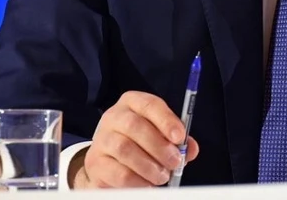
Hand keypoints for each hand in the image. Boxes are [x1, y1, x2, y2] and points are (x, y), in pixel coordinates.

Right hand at [74, 91, 198, 188]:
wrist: (107, 161)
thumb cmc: (139, 143)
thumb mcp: (159, 135)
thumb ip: (177, 140)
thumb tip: (191, 149)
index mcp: (133, 103)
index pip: (149, 104)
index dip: (166, 120)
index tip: (180, 137)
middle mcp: (114, 117)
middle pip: (135, 126)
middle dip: (159, 146)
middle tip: (175, 162)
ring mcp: (102, 139)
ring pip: (125, 149)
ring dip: (149, 166)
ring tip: (162, 176)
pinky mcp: (95, 163)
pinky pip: (118, 172)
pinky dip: (137, 181)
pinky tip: (147, 184)